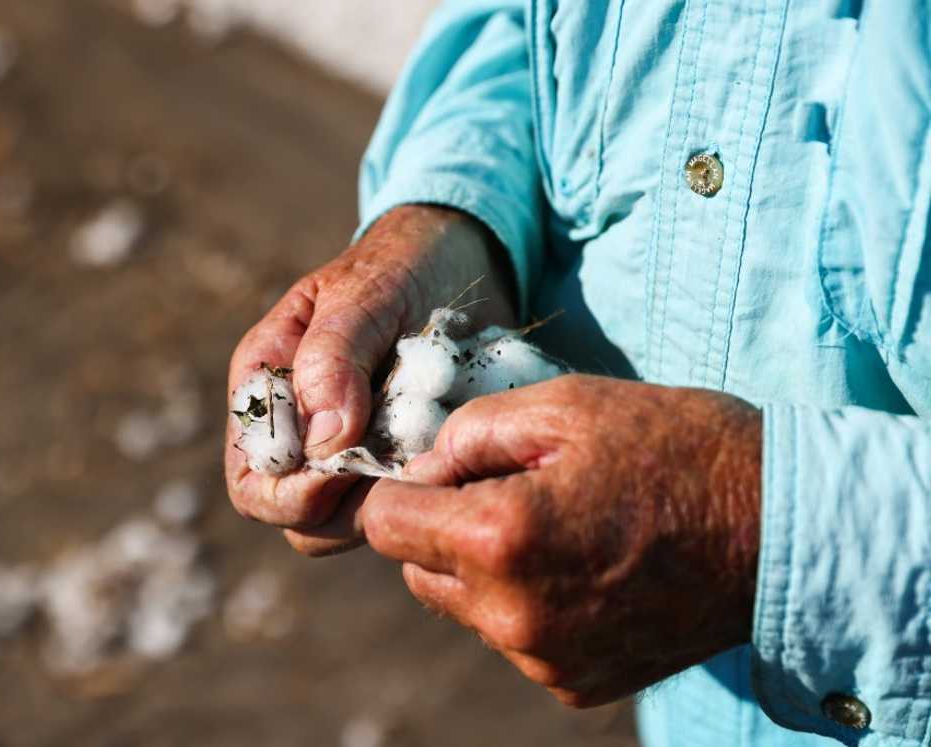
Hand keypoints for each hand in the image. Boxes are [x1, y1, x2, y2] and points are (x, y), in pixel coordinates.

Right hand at [225, 205, 515, 554]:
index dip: (291, 497)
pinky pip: (396, 502)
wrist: (464, 258)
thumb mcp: (363, 296)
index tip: (345, 476)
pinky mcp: (397, 458)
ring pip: (347, 522)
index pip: (253, 480)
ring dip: (387, 505)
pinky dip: (421, 493)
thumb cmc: (400, 264)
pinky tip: (449, 459)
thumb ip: (332, 362)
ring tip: (429, 461)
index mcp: (267, 387)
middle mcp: (300, 429)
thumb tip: (320, 446)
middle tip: (401, 475)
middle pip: (296, 517)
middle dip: (344, 511)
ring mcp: (351, 450)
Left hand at [361, 374, 760, 706]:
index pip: (385, 523)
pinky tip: (586, 565)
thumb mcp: (565, 405)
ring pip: (465, 607)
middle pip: (417, 571)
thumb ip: (468, 433)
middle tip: (510, 488)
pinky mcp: (577, 683)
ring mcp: (546, 659)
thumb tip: (423, 469)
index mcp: (500, 540)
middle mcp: (513, 616)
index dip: (406, 486)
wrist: (781, 529)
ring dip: (485, 568)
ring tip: (559, 524)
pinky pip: (516, 638)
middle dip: (442, 527)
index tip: (447, 469)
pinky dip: (530, 603)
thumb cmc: (675, 450)